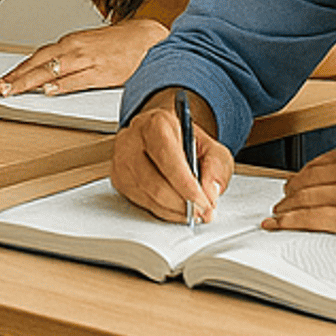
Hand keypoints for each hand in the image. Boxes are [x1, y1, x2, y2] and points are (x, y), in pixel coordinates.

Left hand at [0, 19, 168, 96]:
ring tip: (10, 91)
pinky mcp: (103, 73)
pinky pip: (77, 80)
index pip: (35, 57)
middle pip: (37, 64)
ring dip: (28, 82)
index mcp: (69, 43)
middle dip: (14, 77)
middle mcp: (74, 49)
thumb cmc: (119, 44)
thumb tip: (48, 74)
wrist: (148, 38)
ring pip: (51, 71)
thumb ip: (69, 59)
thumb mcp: (88, 47)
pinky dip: (61, 85)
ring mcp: (87, 60)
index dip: (15, 70)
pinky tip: (47, 91)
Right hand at [111, 98, 230, 225]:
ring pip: (147, 196)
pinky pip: (140, 203)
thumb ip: (216, 168)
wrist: (165, 137)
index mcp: (156, 123)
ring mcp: (121, 158)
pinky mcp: (118, 177)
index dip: (185, 184)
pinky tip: (175, 207)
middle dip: (183, 203)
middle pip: (154, 182)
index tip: (203, 202)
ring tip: (192, 211)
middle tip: (203, 211)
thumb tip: (209, 192)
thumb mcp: (212, 149)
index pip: (166, 156)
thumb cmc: (187, 142)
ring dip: (174, 210)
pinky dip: (163, 211)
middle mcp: (132, 138)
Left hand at [267, 139, 335, 243]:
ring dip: (285, 209)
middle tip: (281, 203)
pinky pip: (310, 218)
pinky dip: (289, 221)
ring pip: (303, 199)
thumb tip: (332, 179)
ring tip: (279, 215)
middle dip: (289, 194)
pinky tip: (278, 224)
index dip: (299, 178)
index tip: (291, 186)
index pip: (314, 165)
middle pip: (304, 181)